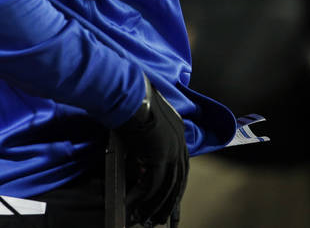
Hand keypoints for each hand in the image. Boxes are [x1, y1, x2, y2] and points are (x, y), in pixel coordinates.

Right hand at [115, 75, 187, 226]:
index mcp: (179, 133)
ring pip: (167, 186)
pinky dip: (142, 196)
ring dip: (155, 205)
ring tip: (144, 217)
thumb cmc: (131, 103)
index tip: (172, 203)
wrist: (128, 94)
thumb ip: (147, 147)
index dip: (177, 187)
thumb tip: (140, 170)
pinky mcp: (160, 156)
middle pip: (178, 181)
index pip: (182, 167)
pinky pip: (152, 184)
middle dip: (170, 203)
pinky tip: (131, 203)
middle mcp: (179, 143)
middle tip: (162, 220)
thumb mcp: (144, 127)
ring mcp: (172, 150)